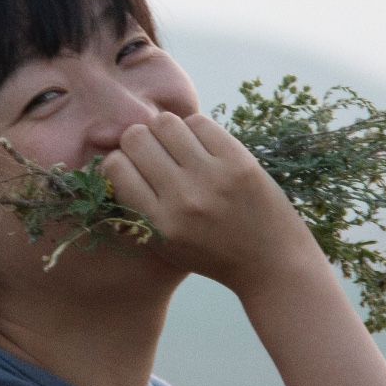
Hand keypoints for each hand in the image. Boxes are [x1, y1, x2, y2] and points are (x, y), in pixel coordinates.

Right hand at [101, 111, 324, 297]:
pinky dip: (195, 129)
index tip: (131, 166)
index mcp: (158, 223)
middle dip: (138, 140)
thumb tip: (114, 162)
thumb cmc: (213, 255)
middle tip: (154, 150)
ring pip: (165, 123)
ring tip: (178, 145)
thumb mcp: (164, 246)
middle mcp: (182, 198)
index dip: (118, 160)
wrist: (272, 263)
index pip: (116, 167)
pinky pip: (200, 122)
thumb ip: (136, 209)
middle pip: (136, 138)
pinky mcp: (239, 161)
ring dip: (165, 130)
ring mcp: (212, 177)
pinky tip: (202, 146)